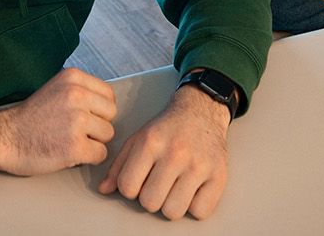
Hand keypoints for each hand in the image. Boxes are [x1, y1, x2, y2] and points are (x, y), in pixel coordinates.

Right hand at [0, 67, 116, 175]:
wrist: (4, 138)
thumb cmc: (30, 118)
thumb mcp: (55, 89)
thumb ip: (80, 90)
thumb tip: (107, 102)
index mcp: (73, 78)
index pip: (108, 95)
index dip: (98, 110)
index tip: (82, 116)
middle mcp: (76, 95)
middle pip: (111, 114)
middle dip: (98, 125)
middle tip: (75, 131)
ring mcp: (77, 121)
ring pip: (108, 134)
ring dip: (93, 142)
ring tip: (70, 140)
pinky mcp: (75, 146)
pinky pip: (101, 154)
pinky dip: (88, 158)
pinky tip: (70, 153)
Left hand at [99, 84, 231, 220]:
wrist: (202, 110)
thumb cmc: (168, 128)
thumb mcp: (138, 139)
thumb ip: (119, 165)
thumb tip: (104, 189)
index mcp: (150, 142)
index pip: (127, 187)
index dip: (130, 188)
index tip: (140, 180)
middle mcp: (175, 153)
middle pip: (150, 203)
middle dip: (150, 198)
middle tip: (158, 184)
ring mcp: (199, 165)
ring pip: (173, 211)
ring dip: (171, 205)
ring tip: (174, 188)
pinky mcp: (219, 175)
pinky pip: (199, 212)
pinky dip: (195, 206)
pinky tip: (193, 190)